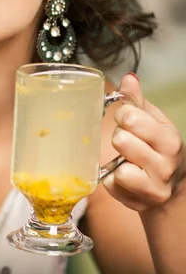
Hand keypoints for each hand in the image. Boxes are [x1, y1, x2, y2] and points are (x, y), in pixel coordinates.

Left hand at [103, 73, 184, 211]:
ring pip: (117, 167)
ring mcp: (154, 185)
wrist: (170, 189)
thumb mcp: (153, 121)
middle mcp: (165, 163)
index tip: (127, 121)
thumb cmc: (157, 148)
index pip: (131, 117)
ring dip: (115, 162)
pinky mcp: (139, 202)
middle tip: (127, 144)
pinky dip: (111, 180)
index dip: (122, 116)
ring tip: (126, 161)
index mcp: (168, 138)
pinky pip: (109, 184)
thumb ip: (138, 101)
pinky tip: (123, 178)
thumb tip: (128, 78)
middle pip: (121, 140)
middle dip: (119, 138)